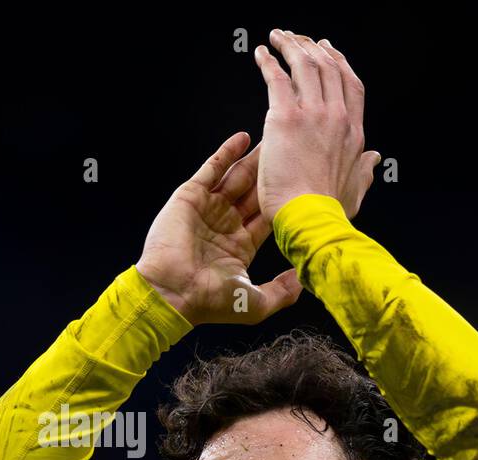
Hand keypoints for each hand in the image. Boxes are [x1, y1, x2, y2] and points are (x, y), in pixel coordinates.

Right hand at [136, 131, 302, 327]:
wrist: (172, 294)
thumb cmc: (210, 301)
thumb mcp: (256, 303)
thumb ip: (283, 292)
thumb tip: (305, 279)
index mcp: (240, 247)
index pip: (267, 216)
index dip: (284, 200)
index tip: (304, 183)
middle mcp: (225, 226)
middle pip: (255, 193)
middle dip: (272, 174)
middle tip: (292, 152)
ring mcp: (207, 210)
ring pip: (236, 178)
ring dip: (254, 160)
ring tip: (274, 139)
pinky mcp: (190, 197)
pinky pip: (211, 169)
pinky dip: (226, 153)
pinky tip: (243, 138)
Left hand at [254, 31, 381, 221]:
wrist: (312, 220)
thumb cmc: (329, 214)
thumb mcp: (355, 190)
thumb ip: (364, 171)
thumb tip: (375, 159)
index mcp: (354, 133)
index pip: (351, 86)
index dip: (339, 63)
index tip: (328, 50)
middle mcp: (337, 117)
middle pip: (329, 68)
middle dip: (314, 48)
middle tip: (299, 38)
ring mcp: (313, 114)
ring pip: (305, 66)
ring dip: (291, 46)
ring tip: (279, 37)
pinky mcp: (285, 118)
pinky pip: (276, 78)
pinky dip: (268, 61)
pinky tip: (260, 53)